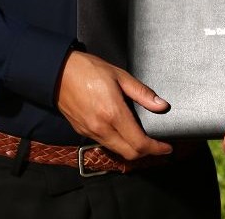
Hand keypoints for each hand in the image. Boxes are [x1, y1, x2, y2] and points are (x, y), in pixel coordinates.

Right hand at [56, 50, 171, 159]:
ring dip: (132, 149)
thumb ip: (142, 93)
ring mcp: (90, 132)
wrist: (58, 72)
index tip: (167, 147)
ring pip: (117, 151)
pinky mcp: (82, 132)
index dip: (156, 149)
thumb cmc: (88, 69)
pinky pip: (105, 144)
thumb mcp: (120, 75)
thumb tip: (161, 105)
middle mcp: (101, 128)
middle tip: (158, 145)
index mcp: (113, 113)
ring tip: (143, 138)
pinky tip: (124, 132)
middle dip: (147, 152)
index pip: (139, 143)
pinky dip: (118, 144)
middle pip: (129, 153)